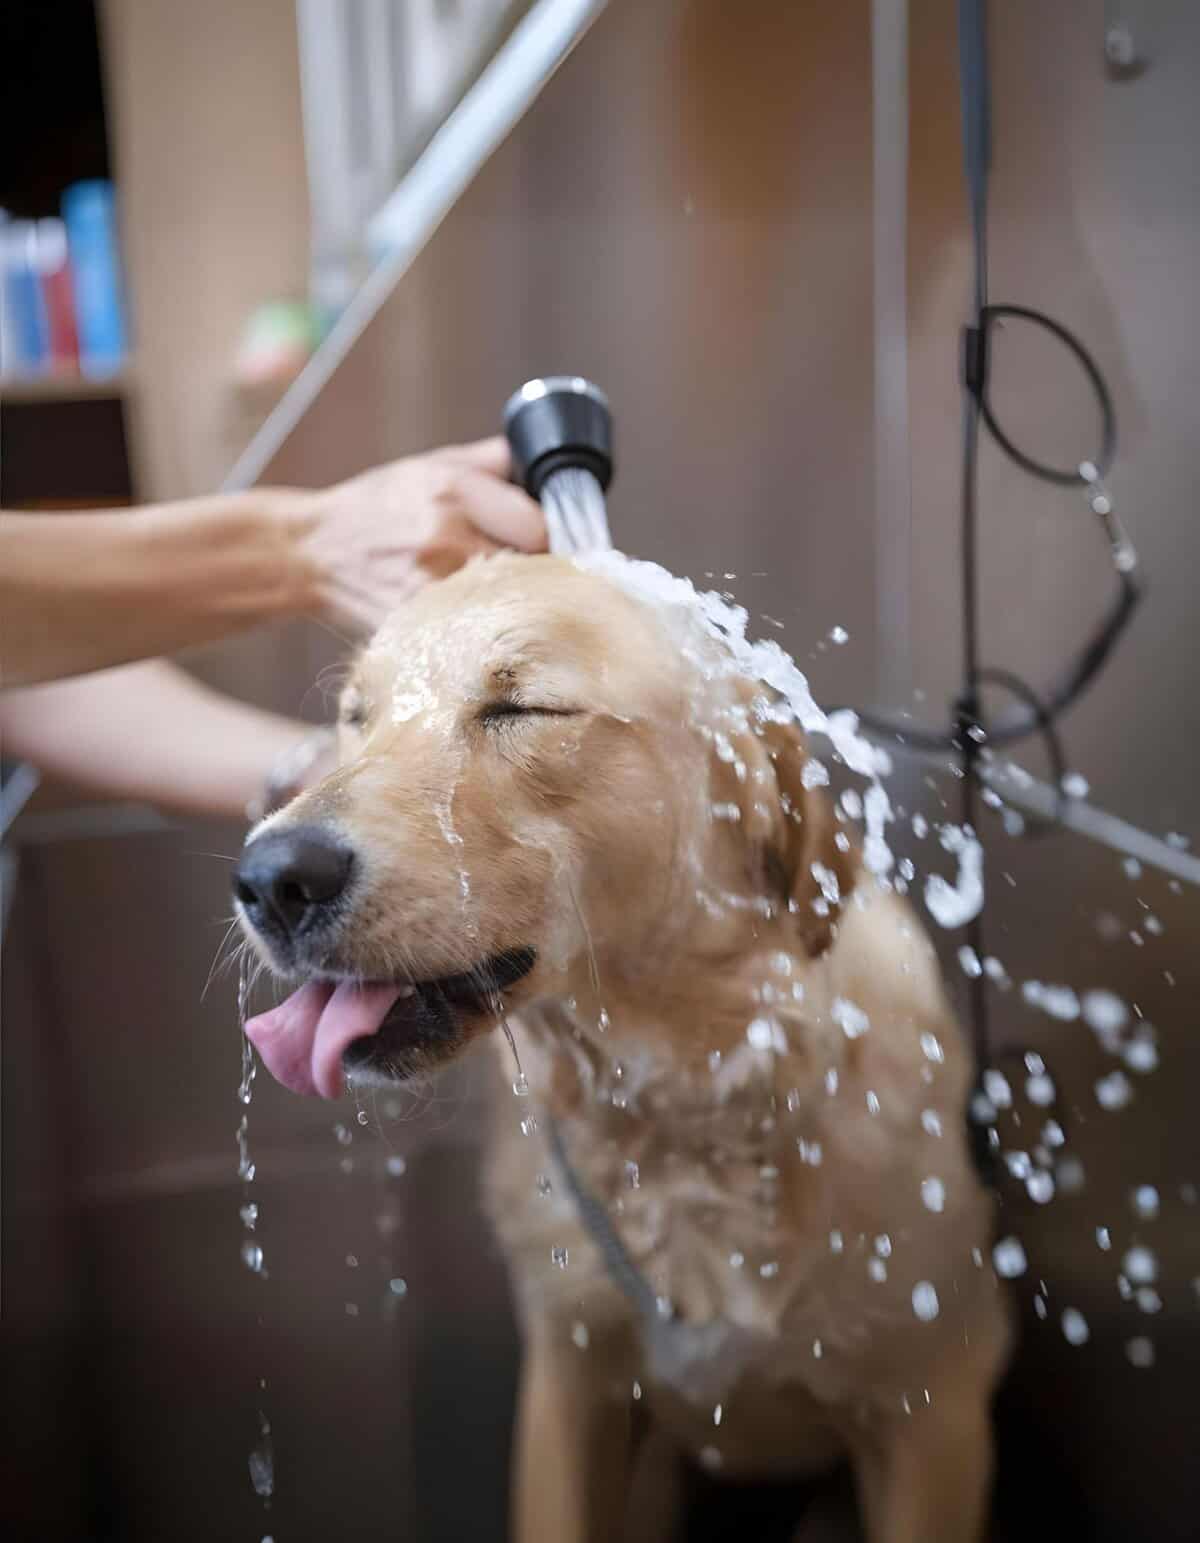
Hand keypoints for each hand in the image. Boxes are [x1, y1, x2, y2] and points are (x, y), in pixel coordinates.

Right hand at [300, 437, 545, 634]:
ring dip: (512, 605)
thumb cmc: (378, 507)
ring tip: (496, 597)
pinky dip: (480, 630)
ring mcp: (433, 586)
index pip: (540, 527)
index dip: (550, 539)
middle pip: (531, 571)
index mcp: (455, 491)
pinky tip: (469, 620)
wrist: (314, 551)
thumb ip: (492, 462)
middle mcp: (447, 538)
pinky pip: (474, 632)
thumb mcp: (431, 465)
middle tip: (525, 575)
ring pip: (507, 606)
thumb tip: (542, 460)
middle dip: (535, 575)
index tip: (544, 545)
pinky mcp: (420, 624)